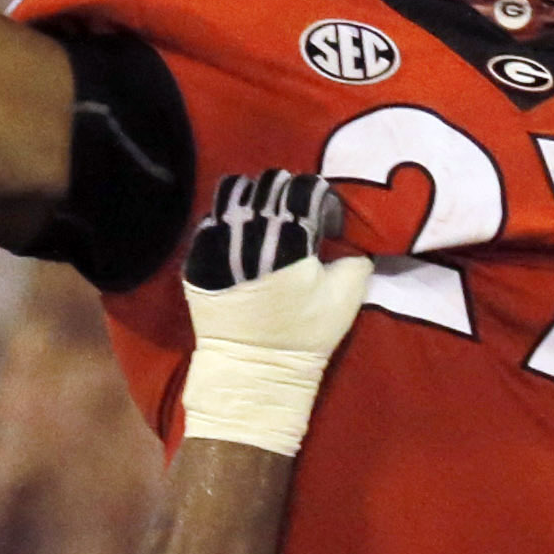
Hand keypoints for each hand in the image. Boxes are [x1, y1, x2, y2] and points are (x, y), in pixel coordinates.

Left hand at [178, 171, 369, 456]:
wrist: (255, 370)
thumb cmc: (304, 336)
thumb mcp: (346, 298)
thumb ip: (355, 258)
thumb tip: (349, 237)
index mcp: (289, 240)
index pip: (303, 188)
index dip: (319, 197)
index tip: (324, 219)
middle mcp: (249, 233)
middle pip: (269, 184)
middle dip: (287, 193)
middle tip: (296, 216)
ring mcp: (217, 243)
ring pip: (234, 192)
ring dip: (254, 198)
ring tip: (264, 220)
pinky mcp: (197, 258)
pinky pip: (211, 220)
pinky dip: (229, 221)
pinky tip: (241, 239)